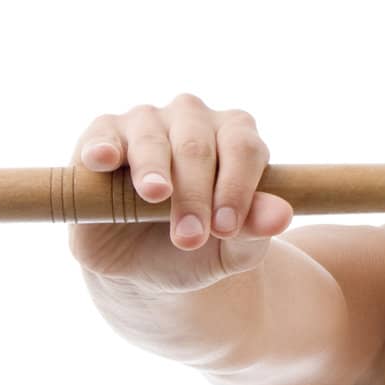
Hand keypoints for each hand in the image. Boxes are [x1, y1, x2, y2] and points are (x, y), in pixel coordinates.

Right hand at [66, 92, 294, 292]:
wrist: (146, 266)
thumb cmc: (200, 247)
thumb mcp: (232, 248)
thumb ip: (256, 230)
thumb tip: (282, 216)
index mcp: (236, 137)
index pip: (244, 149)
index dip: (237, 188)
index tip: (227, 228)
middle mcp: (193, 119)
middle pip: (198, 146)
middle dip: (195, 195)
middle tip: (189, 237)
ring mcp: (146, 122)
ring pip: (153, 139)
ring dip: (154, 173)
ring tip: (155, 198)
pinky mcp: (102, 136)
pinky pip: (102, 135)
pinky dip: (103, 145)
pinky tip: (104, 160)